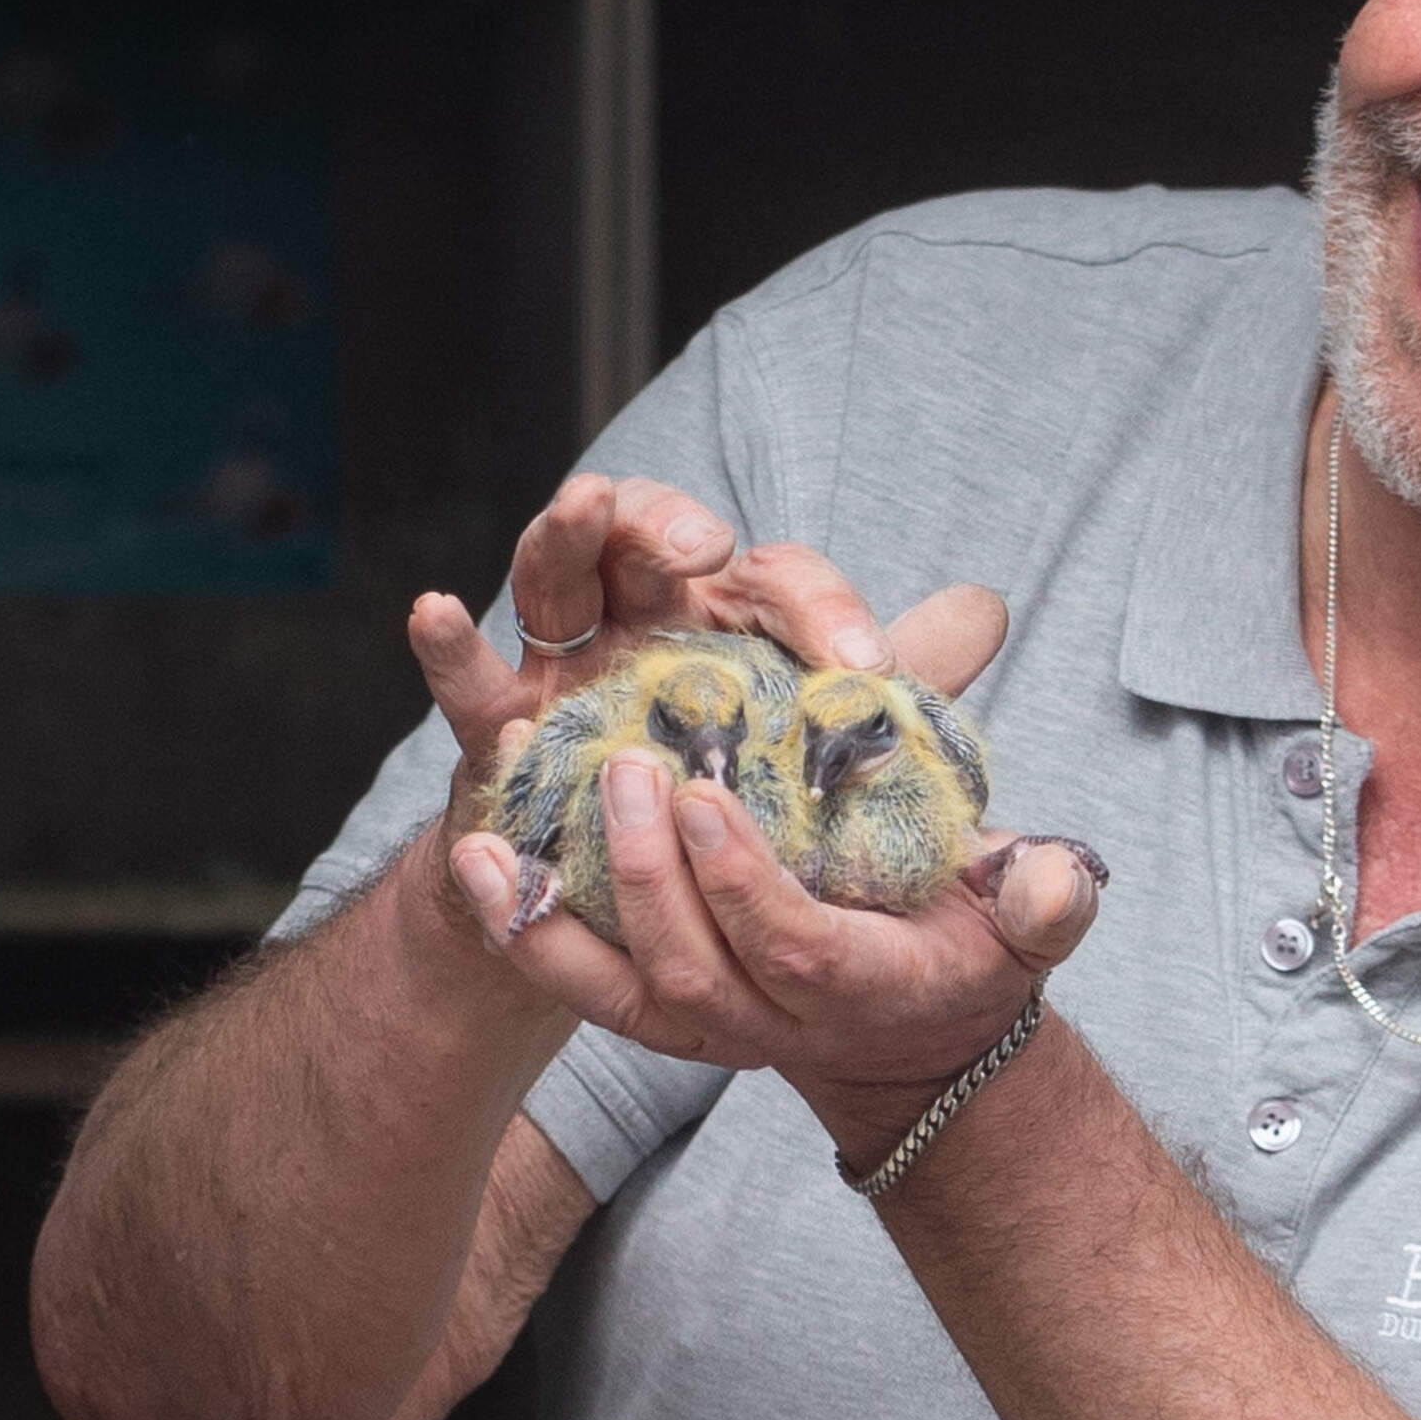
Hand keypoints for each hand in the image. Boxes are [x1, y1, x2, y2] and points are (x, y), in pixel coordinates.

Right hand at [398, 476, 1027, 931]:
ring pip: (560, 570)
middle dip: (671, 519)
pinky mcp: (505, 728)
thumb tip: (987, 613)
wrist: (644, 915)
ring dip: (570, 531)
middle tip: (708, 549)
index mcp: (734, 622)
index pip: (780, 579)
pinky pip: (469, 682)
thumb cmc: (743, 813)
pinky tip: (433, 611)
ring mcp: (567, 665)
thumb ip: (904, 694)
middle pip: (649, 531)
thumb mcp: (834, 765)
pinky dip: (447, 649)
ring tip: (588, 504)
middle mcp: (647, 623)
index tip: (869, 670)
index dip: (826, 611)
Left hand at [441, 563, 1100, 1157]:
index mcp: (860, 985)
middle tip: (628, 769)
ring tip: (517, 812)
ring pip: (619, 984)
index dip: (742, 883)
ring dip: (561, 901)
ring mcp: (701, 1024)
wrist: (905, 1035)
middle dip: (650, 874)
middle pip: (692, 967)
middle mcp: (769, 1022)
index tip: (708, 794)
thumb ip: (1043, 897)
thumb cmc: (964, 944)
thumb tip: (1054, 876)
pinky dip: (513, 925)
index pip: (791, 949)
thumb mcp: (1022, 919)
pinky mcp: (650, 1008)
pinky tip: (470, 855)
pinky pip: (571, 979)